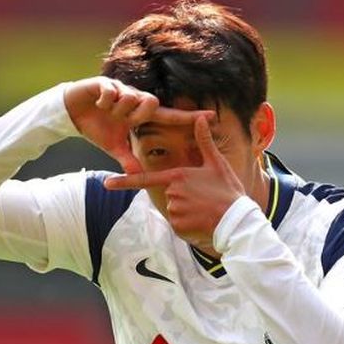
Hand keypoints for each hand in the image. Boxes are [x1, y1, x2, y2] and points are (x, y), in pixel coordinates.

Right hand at [64, 77, 213, 172]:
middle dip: (137, 114)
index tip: (212, 116)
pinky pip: (111, 92)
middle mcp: (135, 99)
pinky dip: (104, 101)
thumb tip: (137, 177)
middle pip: (151, 102)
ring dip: (117, 110)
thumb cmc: (97, 127)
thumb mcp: (113, 147)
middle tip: (124, 121)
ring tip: (105, 112)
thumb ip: (127, 159)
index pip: (169, 115)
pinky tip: (98, 104)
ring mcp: (121, 90)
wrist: (72, 111)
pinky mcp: (105, 83)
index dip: (189, 117)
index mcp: (140, 114)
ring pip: (130, 97)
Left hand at [104, 115, 245, 247]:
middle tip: (204, 198)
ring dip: (186, 210)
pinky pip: (178, 224)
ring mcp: (174, 210)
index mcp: (178, 176)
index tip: (107, 183)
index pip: (145, 179)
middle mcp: (172, 193)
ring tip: (205, 209)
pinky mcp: (178, 226)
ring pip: (173, 209)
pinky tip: (202, 220)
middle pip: (169, 194)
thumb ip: (204, 141)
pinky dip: (188, 224)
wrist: (236, 220)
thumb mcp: (217, 163)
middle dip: (183, 196)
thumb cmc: (228, 190)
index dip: (124, 182)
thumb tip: (201, 118)